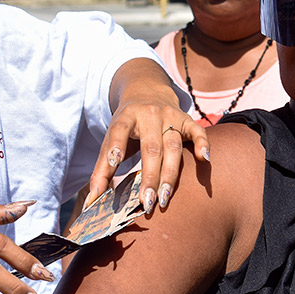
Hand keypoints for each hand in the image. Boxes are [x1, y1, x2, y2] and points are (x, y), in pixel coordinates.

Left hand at [91, 59, 209, 213]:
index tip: (114, 164)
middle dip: (149, 176)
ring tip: (164, 199)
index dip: (116, 147)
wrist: (147, 91)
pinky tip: (203, 159)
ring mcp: (170, 116)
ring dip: (170, 174)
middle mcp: (149, 115)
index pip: (119, 132)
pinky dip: (202, 144)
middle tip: (147, 202)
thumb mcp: (111, 138)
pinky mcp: (187, 119)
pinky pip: (197, 131)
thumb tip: (91, 202)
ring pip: (173, 146)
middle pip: (151, 147)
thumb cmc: (127, 125)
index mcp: (126, 117)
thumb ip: (102, 170)